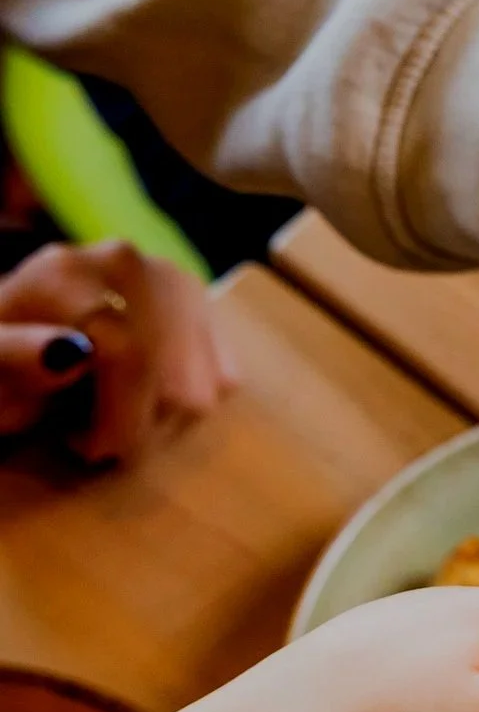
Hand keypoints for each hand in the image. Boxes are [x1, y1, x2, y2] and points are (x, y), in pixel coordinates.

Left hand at [0, 241, 231, 463]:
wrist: (22, 333)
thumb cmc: (1, 359)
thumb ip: (14, 356)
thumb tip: (73, 354)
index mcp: (67, 273)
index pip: (127, 354)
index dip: (116, 419)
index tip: (86, 449)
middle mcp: (129, 263)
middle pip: (172, 375)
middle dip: (136, 425)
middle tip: (92, 435)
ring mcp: (172, 279)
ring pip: (202, 386)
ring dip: (159, 419)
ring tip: (114, 410)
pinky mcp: (201, 303)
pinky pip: (223, 377)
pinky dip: (188, 402)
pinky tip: (147, 396)